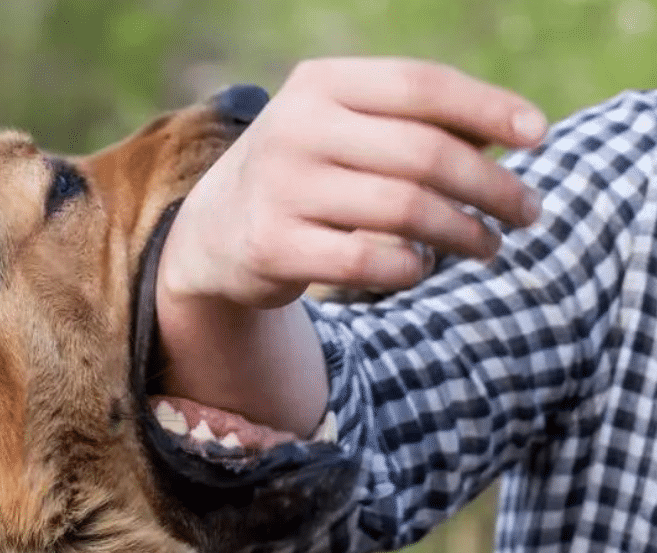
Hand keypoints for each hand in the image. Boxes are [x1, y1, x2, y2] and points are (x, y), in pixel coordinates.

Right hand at [159, 57, 548, 308]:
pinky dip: (411, 268)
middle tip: (528, 211)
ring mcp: (281, 188)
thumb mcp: (346, 129)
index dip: (489, 109)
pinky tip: (421, 267)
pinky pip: (371, 262)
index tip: (538, 138)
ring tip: (488, 246)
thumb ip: (416, 124)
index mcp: (320, 84)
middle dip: (491, 187)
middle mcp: (295, 128)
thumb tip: (516, 136)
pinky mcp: (273, 246)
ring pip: (405, 211)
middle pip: (424, 154)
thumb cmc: (307, 172)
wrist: (213, 231)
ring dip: (464, 233)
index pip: (422, 86)